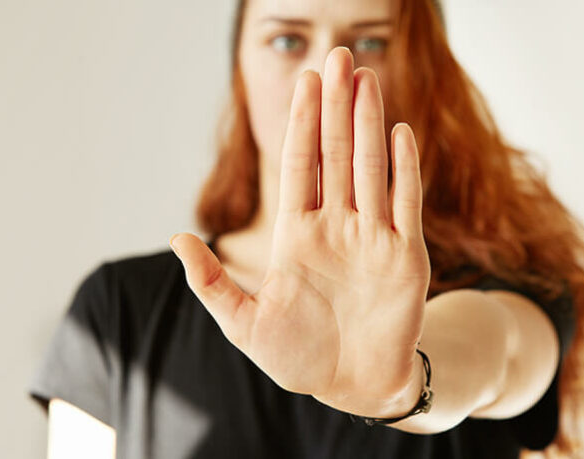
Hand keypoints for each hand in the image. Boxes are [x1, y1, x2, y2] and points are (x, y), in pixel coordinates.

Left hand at [170, 47, 430, 417]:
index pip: (299, 166)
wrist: (351, 386)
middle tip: (339, 58)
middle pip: (336, 155)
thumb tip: (177, 237)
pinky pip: (406, 205)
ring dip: (368, 124)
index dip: (301, 124)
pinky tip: (398, 133)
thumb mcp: (244, 324)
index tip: (304, 81)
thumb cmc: (297, 357)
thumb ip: (212, 282)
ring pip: (371, 169)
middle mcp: (336, 228)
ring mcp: (372, 239)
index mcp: (297, 237)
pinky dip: (404, 170)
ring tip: (366, 79)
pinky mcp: (406, 258)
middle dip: (336, 107)